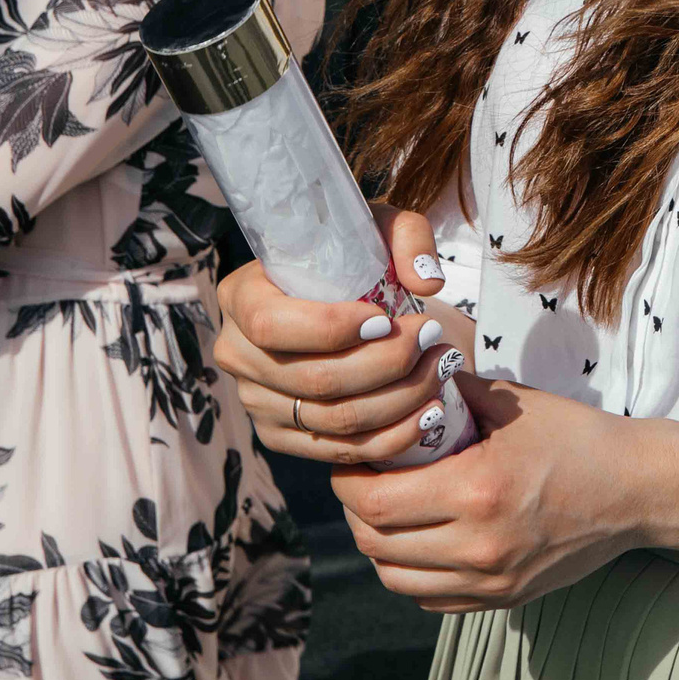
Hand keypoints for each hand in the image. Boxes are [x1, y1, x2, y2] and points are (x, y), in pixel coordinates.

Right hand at [215, 203, 466, 464]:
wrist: (344, 302)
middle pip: (314, 379)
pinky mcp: (281, 437)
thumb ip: (407, 238)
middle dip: (387, 363)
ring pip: (333, 418)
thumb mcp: (379, 229)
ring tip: (441, 369)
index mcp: (241, 295)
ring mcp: (255, 402)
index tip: (384, 319)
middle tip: (434, 339)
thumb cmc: (355, 260)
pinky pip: (339, 450)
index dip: (329, 328)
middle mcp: (237, 353)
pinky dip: (392, 437)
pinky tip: (429, 412)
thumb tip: (426, 285)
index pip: (271, 324)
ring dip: (400, 399)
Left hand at [333, 378, 678, 611]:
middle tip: (362, 481)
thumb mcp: (514, 404)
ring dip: (379, 545)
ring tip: (386, 512)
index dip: (347, 482)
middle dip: (356, 510)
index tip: (349, 460)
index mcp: (476, 490)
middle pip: (376, 543)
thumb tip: (406, 377)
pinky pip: (430, 599)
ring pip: (396, 579)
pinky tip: (419, 541)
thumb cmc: (578, 439)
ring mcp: (490, 580)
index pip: (374, 502)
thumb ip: (454, 392)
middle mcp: (478, 546)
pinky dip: (411, 573)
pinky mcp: (503, 598)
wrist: (635, 490)